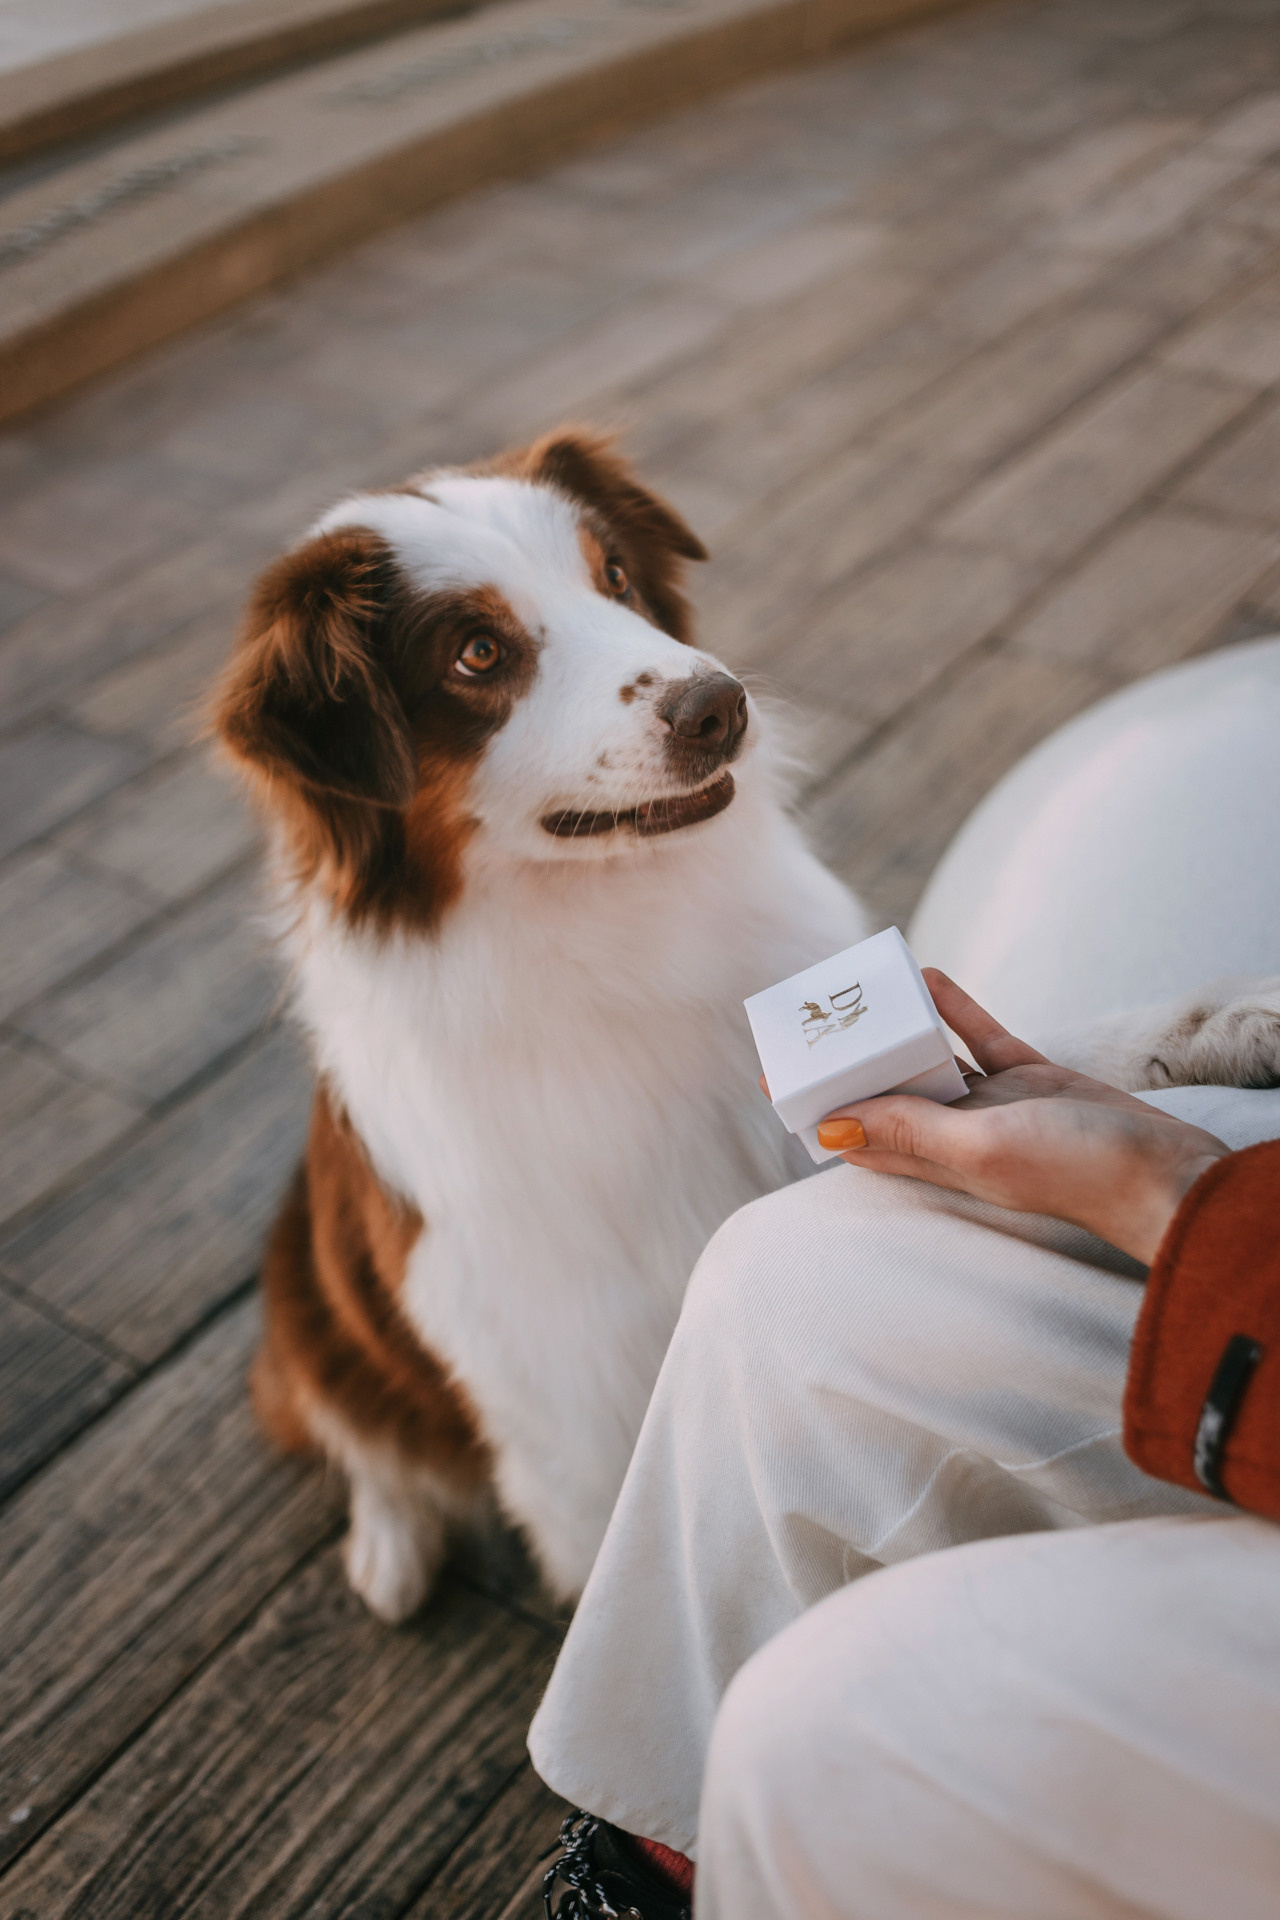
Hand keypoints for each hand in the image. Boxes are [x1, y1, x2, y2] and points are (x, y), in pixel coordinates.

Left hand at [813, 972, 1228, 1263]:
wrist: (1168, 1171)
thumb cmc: (1077, 1172)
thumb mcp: (983, 1147)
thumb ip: (911, 1131)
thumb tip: (828, 1131)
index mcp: (939, 1161)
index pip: (859, 1137)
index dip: (817, 1109)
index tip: (776, 1078)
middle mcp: (960, 1134)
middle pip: (887, 1093)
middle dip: (850, 1062)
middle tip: (813, 1017)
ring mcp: (998, 1105)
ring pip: (931, 1060)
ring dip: (898, 1028)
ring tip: (862, 989)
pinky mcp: (1035, 1077)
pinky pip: (982, 1037)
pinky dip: (955, 1009)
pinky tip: (931, 975)